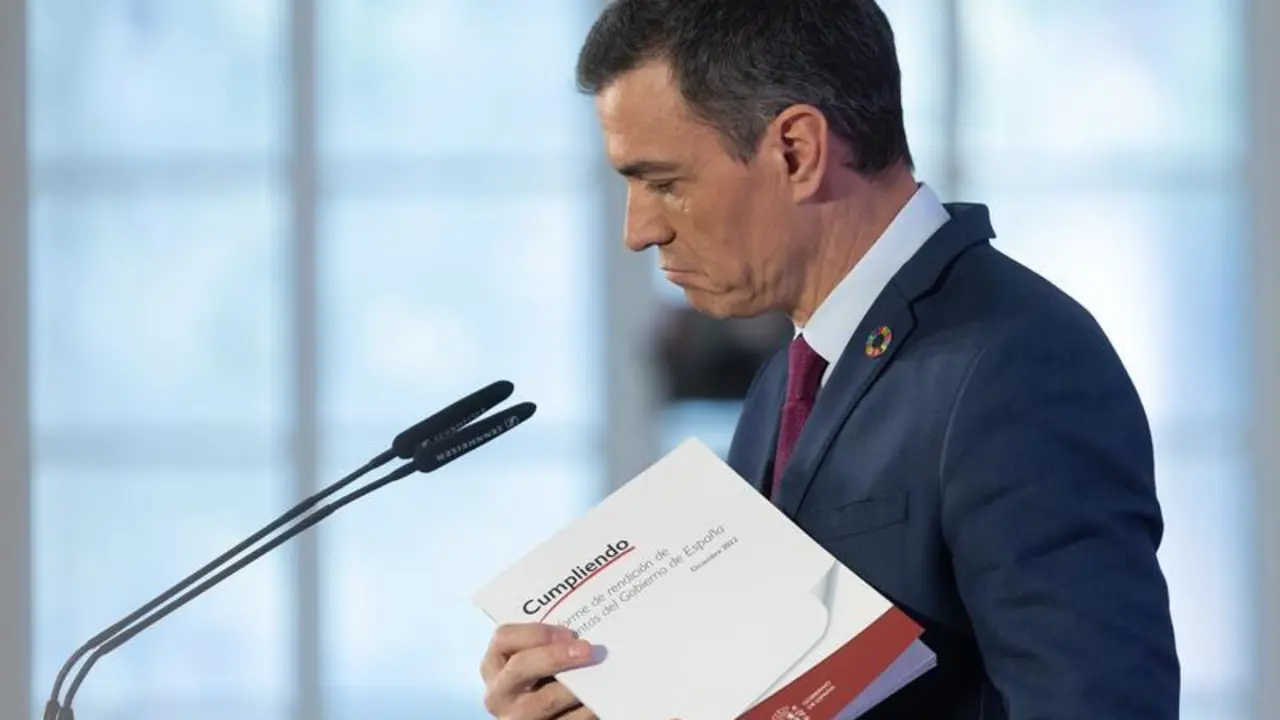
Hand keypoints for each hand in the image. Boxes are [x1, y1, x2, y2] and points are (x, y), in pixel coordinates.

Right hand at [480, 622, 598, 718]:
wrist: (543, 712)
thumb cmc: (541, 675)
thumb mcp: (533, 657)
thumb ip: (546, 643)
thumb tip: (578, 635)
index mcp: (493, 665)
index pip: (504, 637)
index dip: (536, 632)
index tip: (567, 632)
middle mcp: (499, 693)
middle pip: (522, 666)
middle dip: (556, 656)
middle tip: (588, 650)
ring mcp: (517, 717)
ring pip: (548, 699)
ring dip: (577, 684)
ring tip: (600, 673)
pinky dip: (587, 709)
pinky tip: (599, 698)